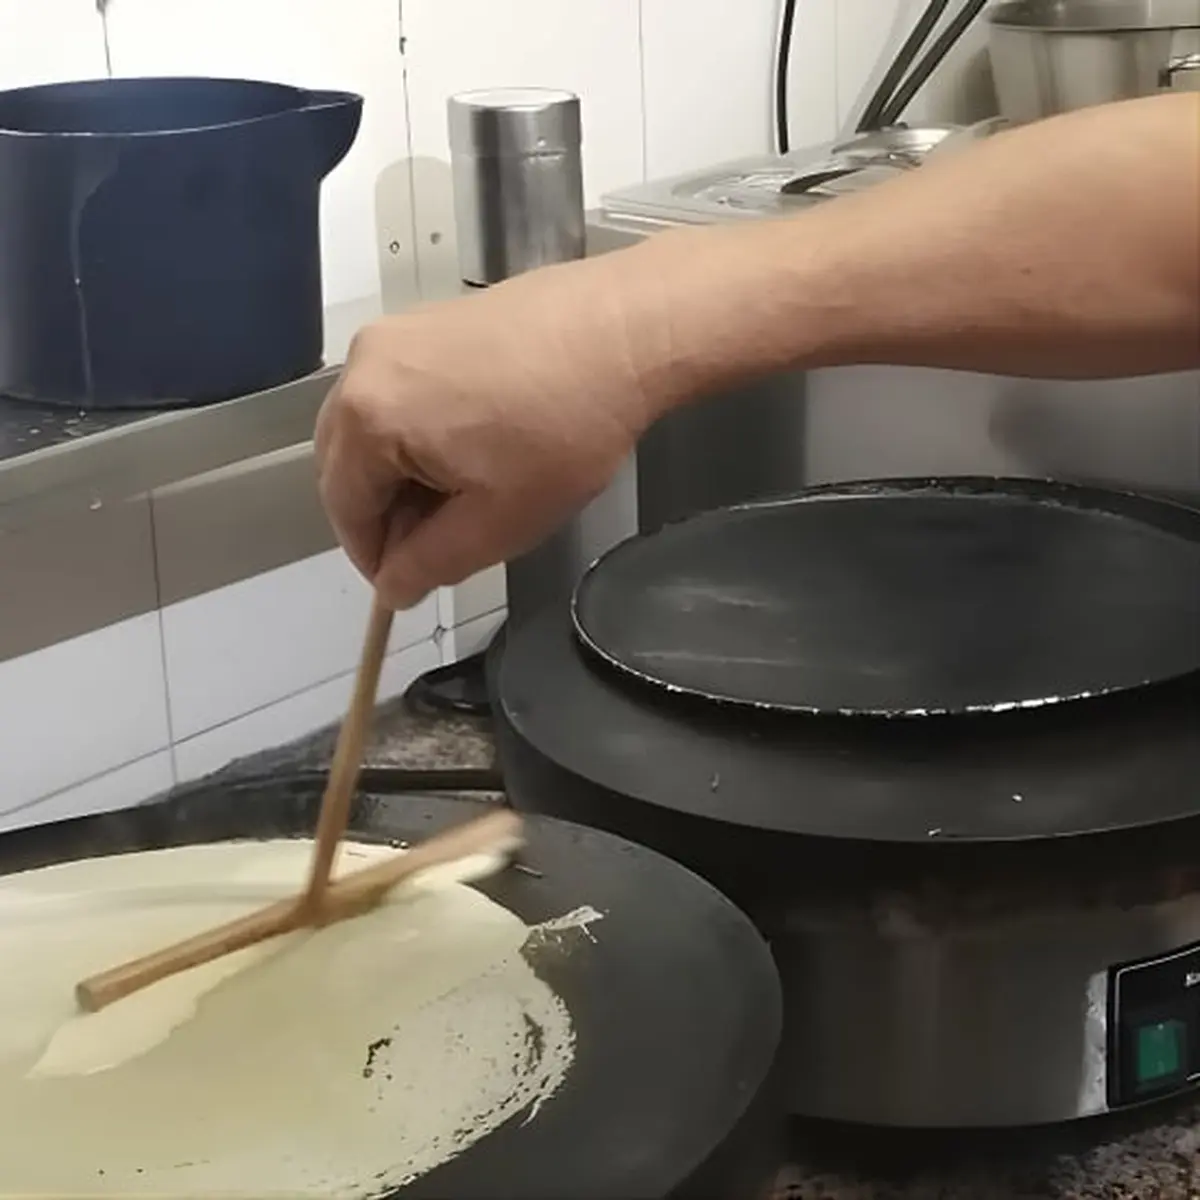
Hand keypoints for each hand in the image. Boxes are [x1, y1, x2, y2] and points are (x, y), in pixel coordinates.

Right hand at [314, 255, 657, 609]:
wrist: (626, 329)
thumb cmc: (565, 431)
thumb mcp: (497, 523)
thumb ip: (430, 563)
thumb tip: (392, 587)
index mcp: (367, 417)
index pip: (346, 510)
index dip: (377, 559)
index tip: (414, 583)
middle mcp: (363, 365)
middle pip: (348, 464)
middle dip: (387, 513)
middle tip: (444, 543)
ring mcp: (395, 334)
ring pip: (375, 428)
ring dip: (406, 473)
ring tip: (469, 495)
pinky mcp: (429, 320)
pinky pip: (401, 393)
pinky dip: (422, 432)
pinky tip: (476, 447)